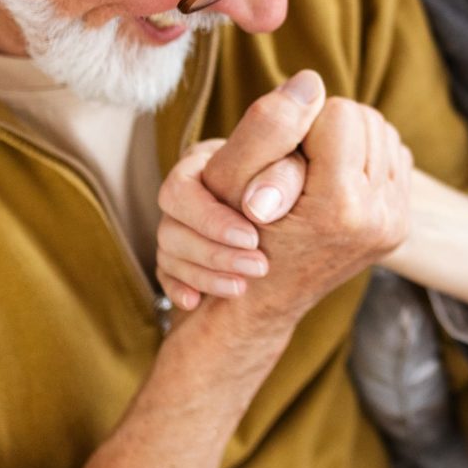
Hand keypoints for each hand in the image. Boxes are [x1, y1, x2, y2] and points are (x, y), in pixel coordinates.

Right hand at [155, 136, 301, 306]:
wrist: (301, 212)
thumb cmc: (297, 178)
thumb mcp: (295, 168)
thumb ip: (282, 176)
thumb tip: (258, 208)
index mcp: (203, 165)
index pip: (180, 191)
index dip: (211, 220)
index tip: (253, 238)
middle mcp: (186, 196)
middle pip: (171, 227)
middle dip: (214, 252)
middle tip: (258, 267)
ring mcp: (179, 227)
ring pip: (168, 254)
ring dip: (205, 274)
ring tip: (243, 286)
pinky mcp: (180, 257)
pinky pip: (166, 276)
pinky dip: (180, 289)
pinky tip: (196, 302)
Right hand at [157, 73, 413, 331]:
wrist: (263, 298)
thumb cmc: (235, 237)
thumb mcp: (233, 181)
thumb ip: (268, 125)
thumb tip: (310, 80)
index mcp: (338, 207)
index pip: (341, 113)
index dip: (306, 121)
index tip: (285, 150)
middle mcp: (376, 220)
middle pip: (368, 120)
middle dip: (331, 127)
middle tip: (299, 156)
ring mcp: (393, 226)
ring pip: (384, 134)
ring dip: (350, 140)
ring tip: (316, 168)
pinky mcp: (400, 227)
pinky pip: (395, 158)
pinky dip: (366, 158)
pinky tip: (336, 179)